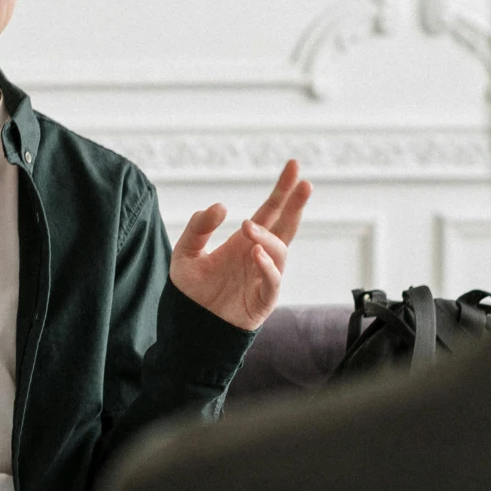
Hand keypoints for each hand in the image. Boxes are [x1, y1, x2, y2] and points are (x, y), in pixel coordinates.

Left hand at [168, 159, 312, 330]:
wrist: (190, 325)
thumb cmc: (192, 289)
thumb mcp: (186, 251)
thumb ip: (199, 227)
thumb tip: (222, 206)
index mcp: (245, 241)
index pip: (270, 210)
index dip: (283, 189)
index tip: (294, 165)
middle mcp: (260, 255)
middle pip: (285, 225)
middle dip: (296, 204)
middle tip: (305, 183)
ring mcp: (264, 276)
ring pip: (280, 251)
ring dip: (267, 237)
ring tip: (247, 228)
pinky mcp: (263, 299)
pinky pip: (272, 281)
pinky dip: (267, 266)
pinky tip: (256, 253)